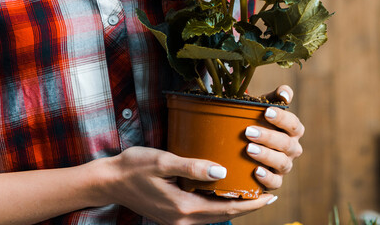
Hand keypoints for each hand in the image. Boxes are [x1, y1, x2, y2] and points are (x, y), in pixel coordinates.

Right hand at [108, 146, 276, 224]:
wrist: (109, 181)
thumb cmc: (134, 167)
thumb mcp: (163, 161)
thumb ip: (192, 167)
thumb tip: (222, 172)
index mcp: (183, 208)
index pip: (225, 210)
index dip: (250, 204)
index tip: (270, 196)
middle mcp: (182, 220)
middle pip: (223, 216)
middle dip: (247, 207)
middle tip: (269, 194)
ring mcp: (176, 221)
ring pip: (213, 216)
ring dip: (233, 207)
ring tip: (253, 194)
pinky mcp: (172, 216)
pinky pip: (202, 213)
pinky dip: (218, 205)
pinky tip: (224, 193)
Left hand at [244, 85, 304, 190]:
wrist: (245, 142)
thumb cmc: (257, 120)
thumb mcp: (265, 105)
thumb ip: (276, 96)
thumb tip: (284, 93)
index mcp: (293, 130)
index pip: (293, 124)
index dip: (281, 118)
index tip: (266, 112)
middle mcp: (292, 148)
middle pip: (287, 144)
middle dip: (268, 137)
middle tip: (249, 132)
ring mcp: (285, 165)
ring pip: (283, 163)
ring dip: (266, 156)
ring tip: (249, 149)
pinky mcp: (275, 180)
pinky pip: (276, 182)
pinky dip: (267, 178)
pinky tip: (255, 171)